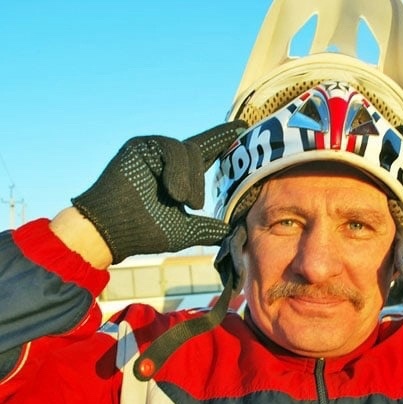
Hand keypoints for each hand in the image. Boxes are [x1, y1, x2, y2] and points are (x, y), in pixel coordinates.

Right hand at [72, 121, 246, 262]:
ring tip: (178, 200)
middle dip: (199, 183)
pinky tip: (171, 190)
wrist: (113, 231)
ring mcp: (153, 150)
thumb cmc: (144, 232)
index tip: (242, 126)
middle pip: (202, 153)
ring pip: (191, 150)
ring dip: (189, 180)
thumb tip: (231, 232)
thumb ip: (208, 229)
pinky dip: (177, 170)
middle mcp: (167, 159)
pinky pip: (173, 147)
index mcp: (178, 175)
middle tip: (189, 205)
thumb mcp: (185, 231)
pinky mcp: (141, 145)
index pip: (207, 152)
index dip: (223, 138)